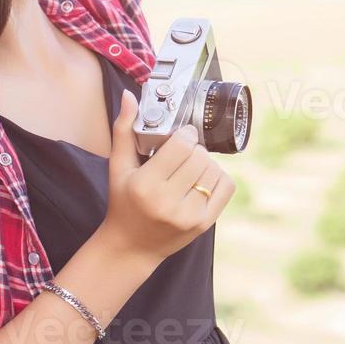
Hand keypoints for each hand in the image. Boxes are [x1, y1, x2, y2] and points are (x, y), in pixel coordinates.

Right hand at [97, 89, 235, 265]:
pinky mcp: (204, 224)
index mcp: (145, 185)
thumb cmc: (124, 203)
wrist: (131, 247)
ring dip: (205, 163)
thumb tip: (129, 96)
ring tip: (190, 168)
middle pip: (200, 156)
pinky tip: (202, 180)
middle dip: (194, 148)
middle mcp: (167, 202)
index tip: (180, 136)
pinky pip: (226, 186)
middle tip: (183, 153)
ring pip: (214, 169)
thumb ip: (123, 130)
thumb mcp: (118, 168)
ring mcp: (188, 216)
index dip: (184, 135)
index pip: (181, 146)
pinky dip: (218, 177)